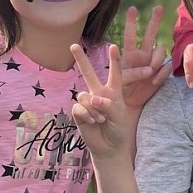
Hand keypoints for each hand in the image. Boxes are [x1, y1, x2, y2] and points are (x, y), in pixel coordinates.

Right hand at [70, 43, 129, 160]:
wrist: (109, 147)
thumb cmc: (118, 129)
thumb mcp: (119, 114)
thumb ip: (107, 104)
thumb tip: (92, 98)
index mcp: (112, 91)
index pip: (114, 73)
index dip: (114, 60)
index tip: (113, 46)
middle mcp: (98, 93)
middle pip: (88, 73)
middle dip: (80, 59)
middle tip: (73, 45)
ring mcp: (87, 103)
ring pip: (84, 96)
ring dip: (94, 109)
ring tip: (102, 119)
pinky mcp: (78, 112)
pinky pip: (79, 107)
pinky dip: (88, 115)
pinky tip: (93, 122)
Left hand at [120, 6, 170, 109]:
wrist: (128, 104)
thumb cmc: (120, 91)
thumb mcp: (119, 80)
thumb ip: (131, 73)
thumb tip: (149, 70)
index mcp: (129, 54)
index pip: (130, 35)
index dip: (132, 23)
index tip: (132, 8)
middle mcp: (142, 55)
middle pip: (149, 34)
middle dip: (154, 20)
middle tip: (159, 7)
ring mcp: (152, 63)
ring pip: (160, 50)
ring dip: (156, 61)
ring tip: (149, 74)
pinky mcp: (161, 73)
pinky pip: (166, 68)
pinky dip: (161, 74)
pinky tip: (154, 82)